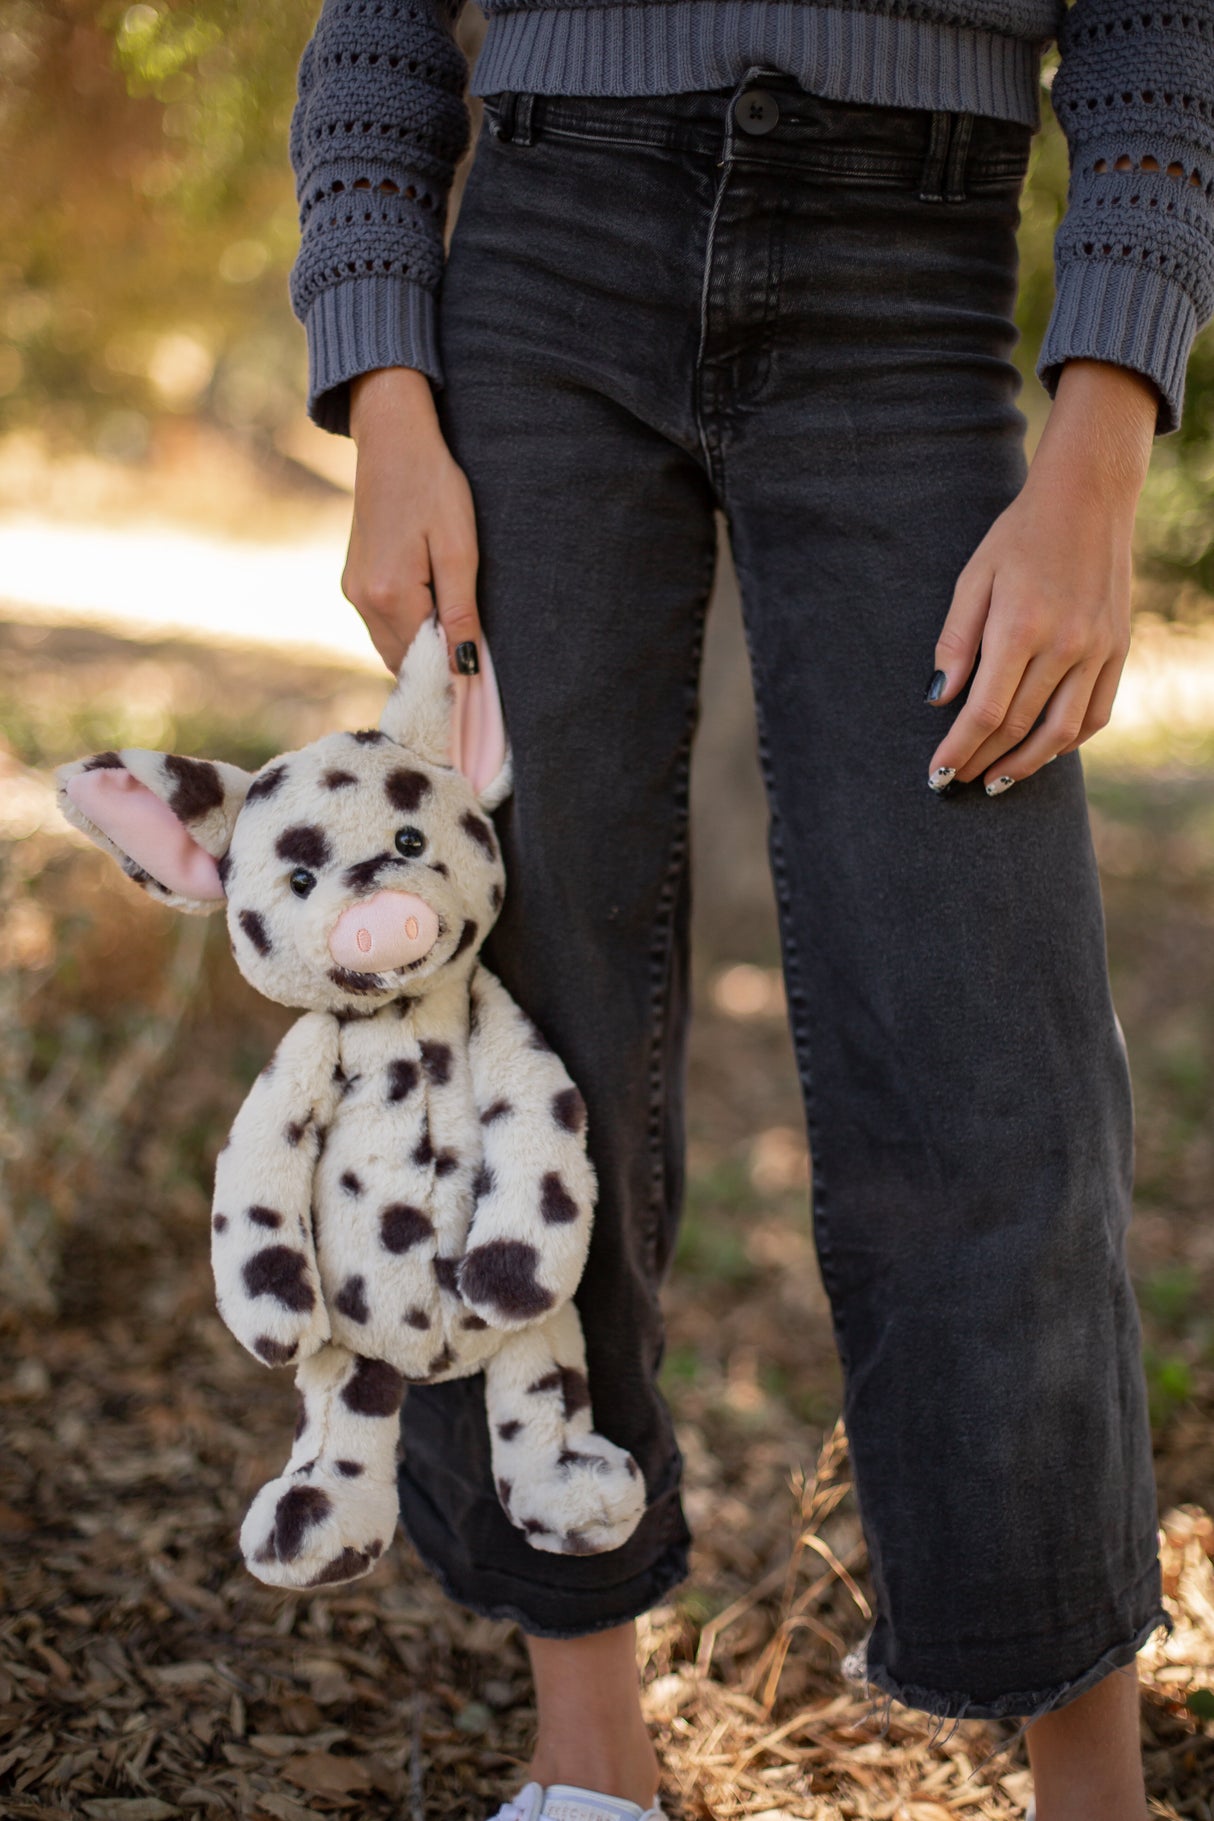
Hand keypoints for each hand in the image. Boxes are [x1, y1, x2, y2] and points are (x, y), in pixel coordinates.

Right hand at [342, 366, 481, 675]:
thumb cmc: (434, 487)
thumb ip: (460, 613)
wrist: (393, 440)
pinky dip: (406, 629)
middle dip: (434, 666)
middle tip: (471, 654)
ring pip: (389, 646)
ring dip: (420, 648)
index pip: (423, 662)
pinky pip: (381, 625)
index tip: (478, 682)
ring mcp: (353, 591)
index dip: (451, 675)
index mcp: (390, 595)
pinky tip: (431, 607)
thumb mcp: (459, 550)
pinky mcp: (353, 581)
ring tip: (453, 626)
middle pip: (401, 661)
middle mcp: (364, 600)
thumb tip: (464, 667)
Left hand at [926, 360, 1157, 795]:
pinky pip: (1097, 712)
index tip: (937, 775)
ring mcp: (1098, 649)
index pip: (985, 711)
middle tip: (958, 781)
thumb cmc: (1020, 536)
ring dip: (1026, 765)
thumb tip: (938, 700)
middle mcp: (1065, 645)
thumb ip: (955, 640)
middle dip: (983, 762)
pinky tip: (1043, 752)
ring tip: (996, 782)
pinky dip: (1069, 741)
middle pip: (1018, 726)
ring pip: (1062, 731)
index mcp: (1021, 627)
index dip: (959, 749)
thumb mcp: (974, 577)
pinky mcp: (1118, 648)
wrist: (1088, 498)